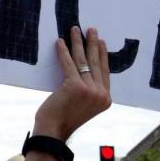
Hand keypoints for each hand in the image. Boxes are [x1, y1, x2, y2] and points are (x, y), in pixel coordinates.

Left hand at [33, 26, 111, 140]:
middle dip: (93, 43)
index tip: (100, 42)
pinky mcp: (74, 86)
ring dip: (78, 42)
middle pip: (96, 62)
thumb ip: (89, 92)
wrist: (54, 131)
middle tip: (91, 29)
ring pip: (83, 60)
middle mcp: (101, 94)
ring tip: (75, 30)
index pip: (105, 72)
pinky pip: (68, 63)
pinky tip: (60, 41)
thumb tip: (85, 72)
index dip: (102, 55)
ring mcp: (89, 90)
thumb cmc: (64, 119)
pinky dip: (63, 51)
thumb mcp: (84, 106)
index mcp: (105, 99)